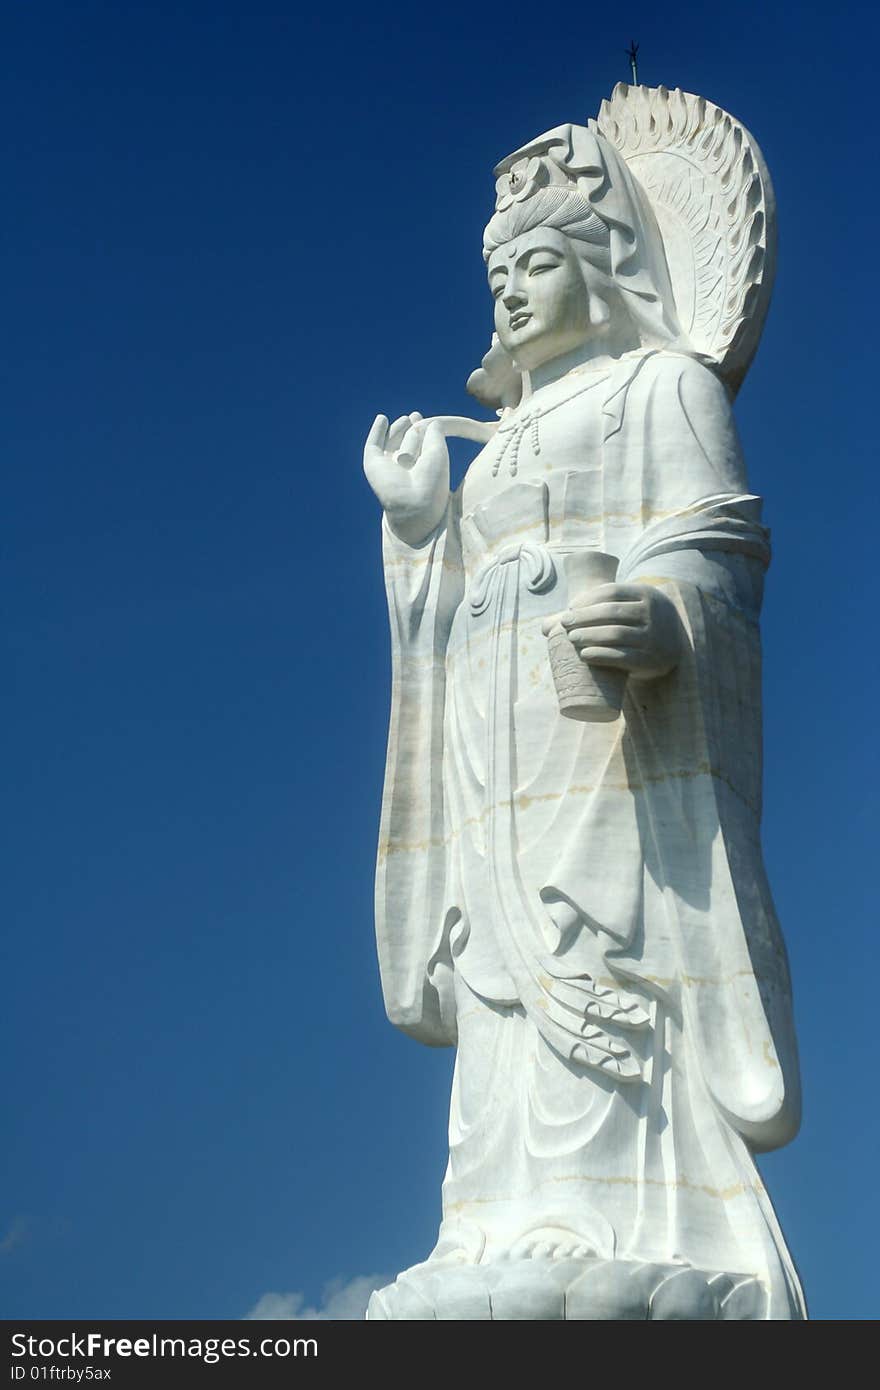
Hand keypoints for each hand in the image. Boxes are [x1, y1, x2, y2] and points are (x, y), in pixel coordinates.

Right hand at [363, 412, 449, 546]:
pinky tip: (382, 418)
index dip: (420, 429)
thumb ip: (434, 433)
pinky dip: (377, 431)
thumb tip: (432, 422)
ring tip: (406, 420)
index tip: (421, 417)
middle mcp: (404, 468)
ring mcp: (388, 466)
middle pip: (405, 441)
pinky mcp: (373, 464)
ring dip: (399, 429)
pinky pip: (373, 444)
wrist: (414, 500)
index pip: (419, 445)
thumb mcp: (437, 451)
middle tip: (415, 416)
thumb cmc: (431, 479)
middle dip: (410, 429)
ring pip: (393, 441)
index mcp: (421, 469)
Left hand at [555, 582, 681, 681]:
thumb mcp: (627, 610)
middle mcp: (654, 614)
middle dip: (584, 617)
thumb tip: (544, 627)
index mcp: (646, 594)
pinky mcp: (650, 661)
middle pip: (611, 612)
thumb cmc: (637, 625)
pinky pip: (623, 658)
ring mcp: (654, 638)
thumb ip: (594, 611)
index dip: (587, 599)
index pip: (612, 591)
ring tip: (572, 638)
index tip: (570, 608)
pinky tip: (584, 655)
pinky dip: (601, 656)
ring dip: (589, 635)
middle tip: (565, 625)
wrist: (672, 648)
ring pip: (616, 634)